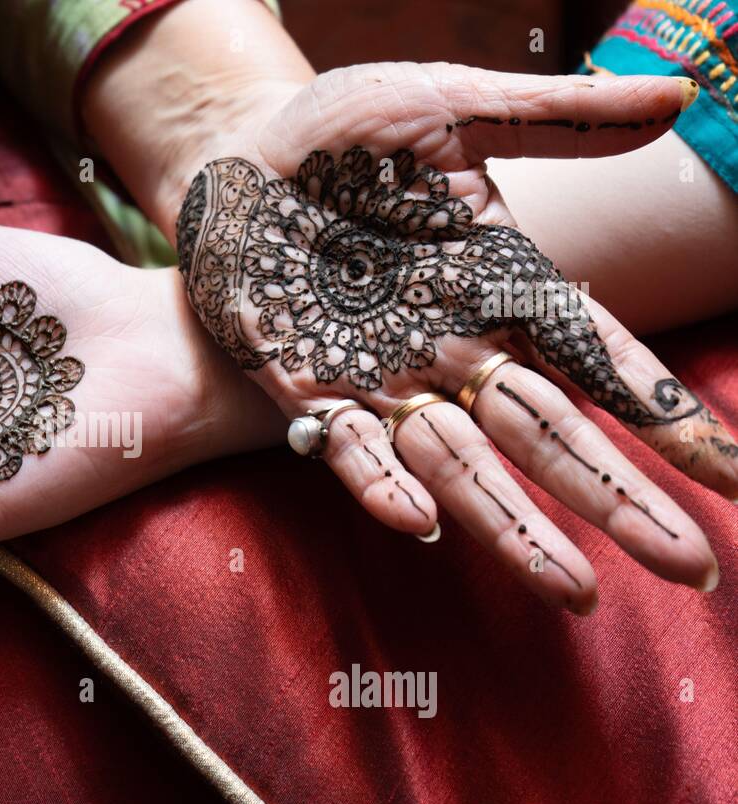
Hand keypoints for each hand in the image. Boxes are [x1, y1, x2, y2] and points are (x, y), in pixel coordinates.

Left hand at [174, 63, 737, 611]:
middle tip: (690, 567)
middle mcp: (455, 348)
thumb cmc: (336, 134)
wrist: (233, 159)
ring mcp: (383, 378)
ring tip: (576, 591)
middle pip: (551, 436)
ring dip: (516, 526)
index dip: (667, 416)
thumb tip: (676, 95)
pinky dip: (382, 486)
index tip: (732, 478)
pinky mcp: (309, 392)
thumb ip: (552, 118)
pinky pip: (350, 452)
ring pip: (460, 466)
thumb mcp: (448, 107)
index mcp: (503, 286)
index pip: (605, 363)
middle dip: (618, 498)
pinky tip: (421, 525)